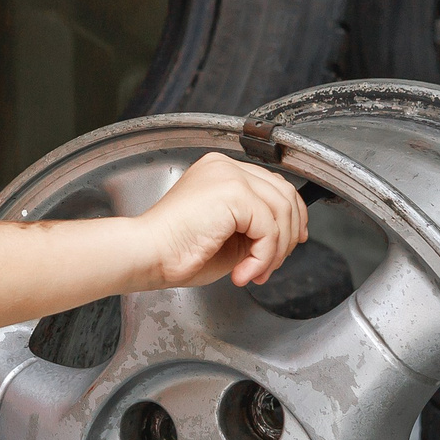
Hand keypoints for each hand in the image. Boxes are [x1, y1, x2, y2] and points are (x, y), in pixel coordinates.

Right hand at [141, 152, 308, 288]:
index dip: (290, 215)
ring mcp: (229, 175)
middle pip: (284, 193)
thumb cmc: (174, 251)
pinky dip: (263, 257)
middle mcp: (225, 166)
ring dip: (275, 251)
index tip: (291, 242)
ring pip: (281, 211)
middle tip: (273, 264)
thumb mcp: (227, 235)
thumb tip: (287, 235)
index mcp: (219, 171)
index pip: (272, 185)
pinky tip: (244, 272)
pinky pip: (269, 228)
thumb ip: (255, 226)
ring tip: (255, 272)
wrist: (148, 254)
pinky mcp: (233, 192)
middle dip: (288, 234)